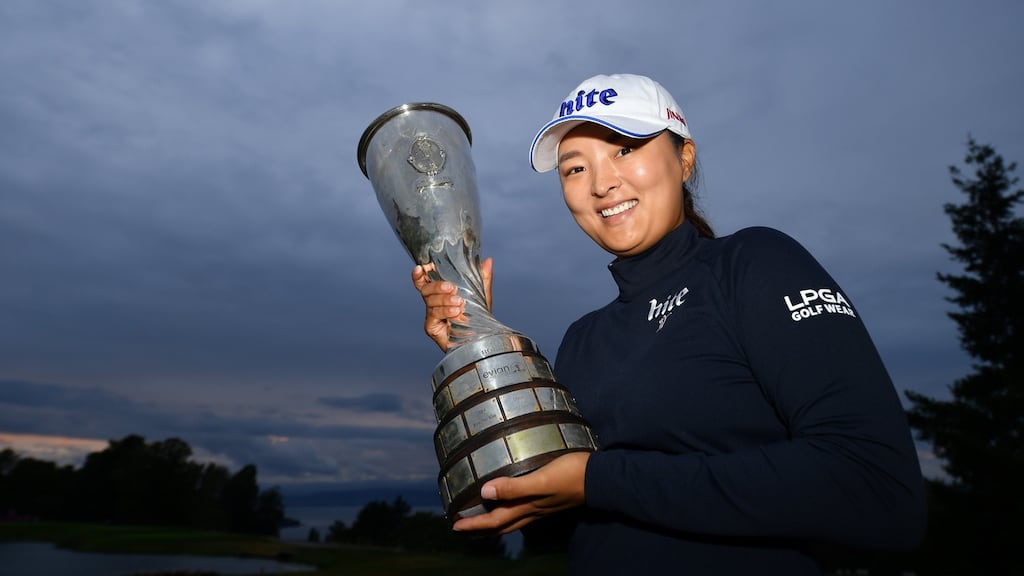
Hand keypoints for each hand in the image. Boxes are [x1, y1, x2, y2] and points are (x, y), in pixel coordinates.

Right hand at [411, 258, 492, 351]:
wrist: (479, 340)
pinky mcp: (432, 327)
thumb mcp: (482, 295)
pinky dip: (445, 311)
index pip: (425, 281)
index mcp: (441, 293)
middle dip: (437, 286)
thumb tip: (488, 260)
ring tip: (459, 302)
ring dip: (444, 300)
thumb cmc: (477, 318)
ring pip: (430, 302)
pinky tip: (455, 312)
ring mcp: (431, 315)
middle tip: (452, 287)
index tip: (421, 267)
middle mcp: (434, 303)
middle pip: (425, 289)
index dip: (420, 274)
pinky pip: (434, 315)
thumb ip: (483, 278)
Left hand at [452, 451, 588, 534]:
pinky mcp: (549, 499)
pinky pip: (523, 512)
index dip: (474, 524)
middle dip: (480, 528)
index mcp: (527, 507)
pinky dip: (510, 512)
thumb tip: (485, 492)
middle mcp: (532, 511)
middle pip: (501, 525)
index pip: (494, 520)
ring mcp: (541, 507)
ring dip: (494, 523)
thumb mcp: (541, 480)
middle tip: (461, 528)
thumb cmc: (571, 475)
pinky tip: (511, 504)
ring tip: (481, 521)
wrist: (600, 479)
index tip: (454, 525)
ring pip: (512, 520)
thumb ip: (514, 487)